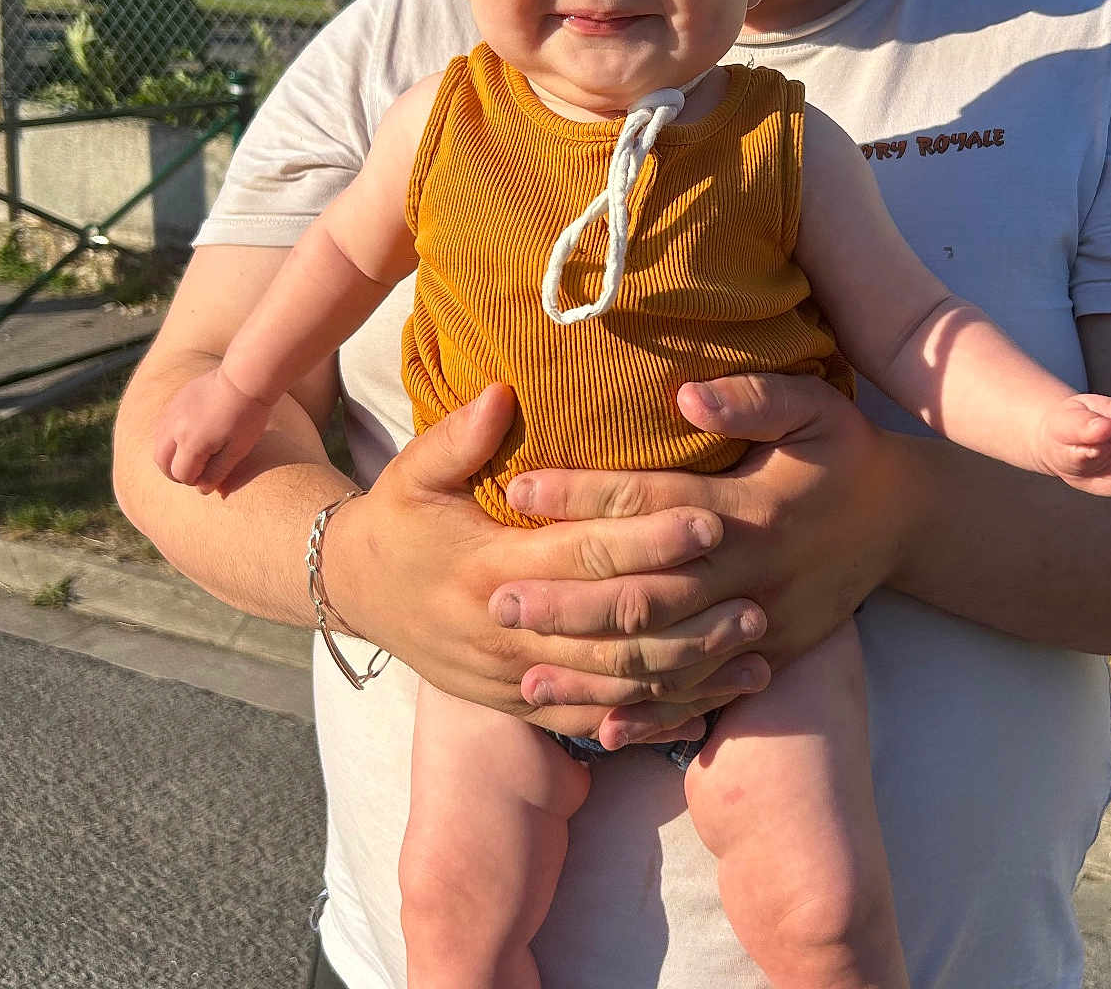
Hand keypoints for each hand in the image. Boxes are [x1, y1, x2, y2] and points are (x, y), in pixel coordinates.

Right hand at [153, 367, 274, 493]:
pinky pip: (162, 426)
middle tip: (194, 473)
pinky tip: (189, 435)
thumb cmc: (247, 416)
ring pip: (158, 444)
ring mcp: (171, 413)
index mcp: (191, 443)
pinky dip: (169, 438)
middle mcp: (174, 429)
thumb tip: (202, 490)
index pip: (181, 475)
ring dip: (170, 455)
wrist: (244, 378)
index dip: (195, 480)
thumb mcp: (238, 449)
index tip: (209, 476)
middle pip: (162, 462)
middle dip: (175, 472)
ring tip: (190, 456)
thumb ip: (218, 472)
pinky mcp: (174, 401)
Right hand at [324, 384, 771, 741]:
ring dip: (688, 671)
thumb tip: (501, 391)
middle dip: (689, 617)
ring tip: (754, 648)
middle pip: (613, 631)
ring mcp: (513, 679)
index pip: (585, 556)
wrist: (353, 593)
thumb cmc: (396, 522)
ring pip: (615, 686)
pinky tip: (710, 704)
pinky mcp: (520, 706)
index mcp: (487, 569)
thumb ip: (458, 437)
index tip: (710, 520)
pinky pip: (596, 720)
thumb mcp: (410, 472)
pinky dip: (654, 715)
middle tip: (757, 596)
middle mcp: (505, 633)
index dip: (650, 540)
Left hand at [494, 373, 904, 748]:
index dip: (582, 496)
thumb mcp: (814, 406)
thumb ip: (753, 397)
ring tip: (524, 677)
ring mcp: (760, 625)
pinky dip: (653, 716)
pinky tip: (600, 731)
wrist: (904, 520)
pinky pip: (704, 696)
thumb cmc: (844, 452)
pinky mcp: (768, 657)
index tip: (518, 492)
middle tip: (497, 602)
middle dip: (569, 602)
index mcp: (749, 509)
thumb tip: (684, 393)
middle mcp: (748, 575)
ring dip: (595, 672)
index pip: (649, 505)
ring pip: (666, 660)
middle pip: (645, 595)